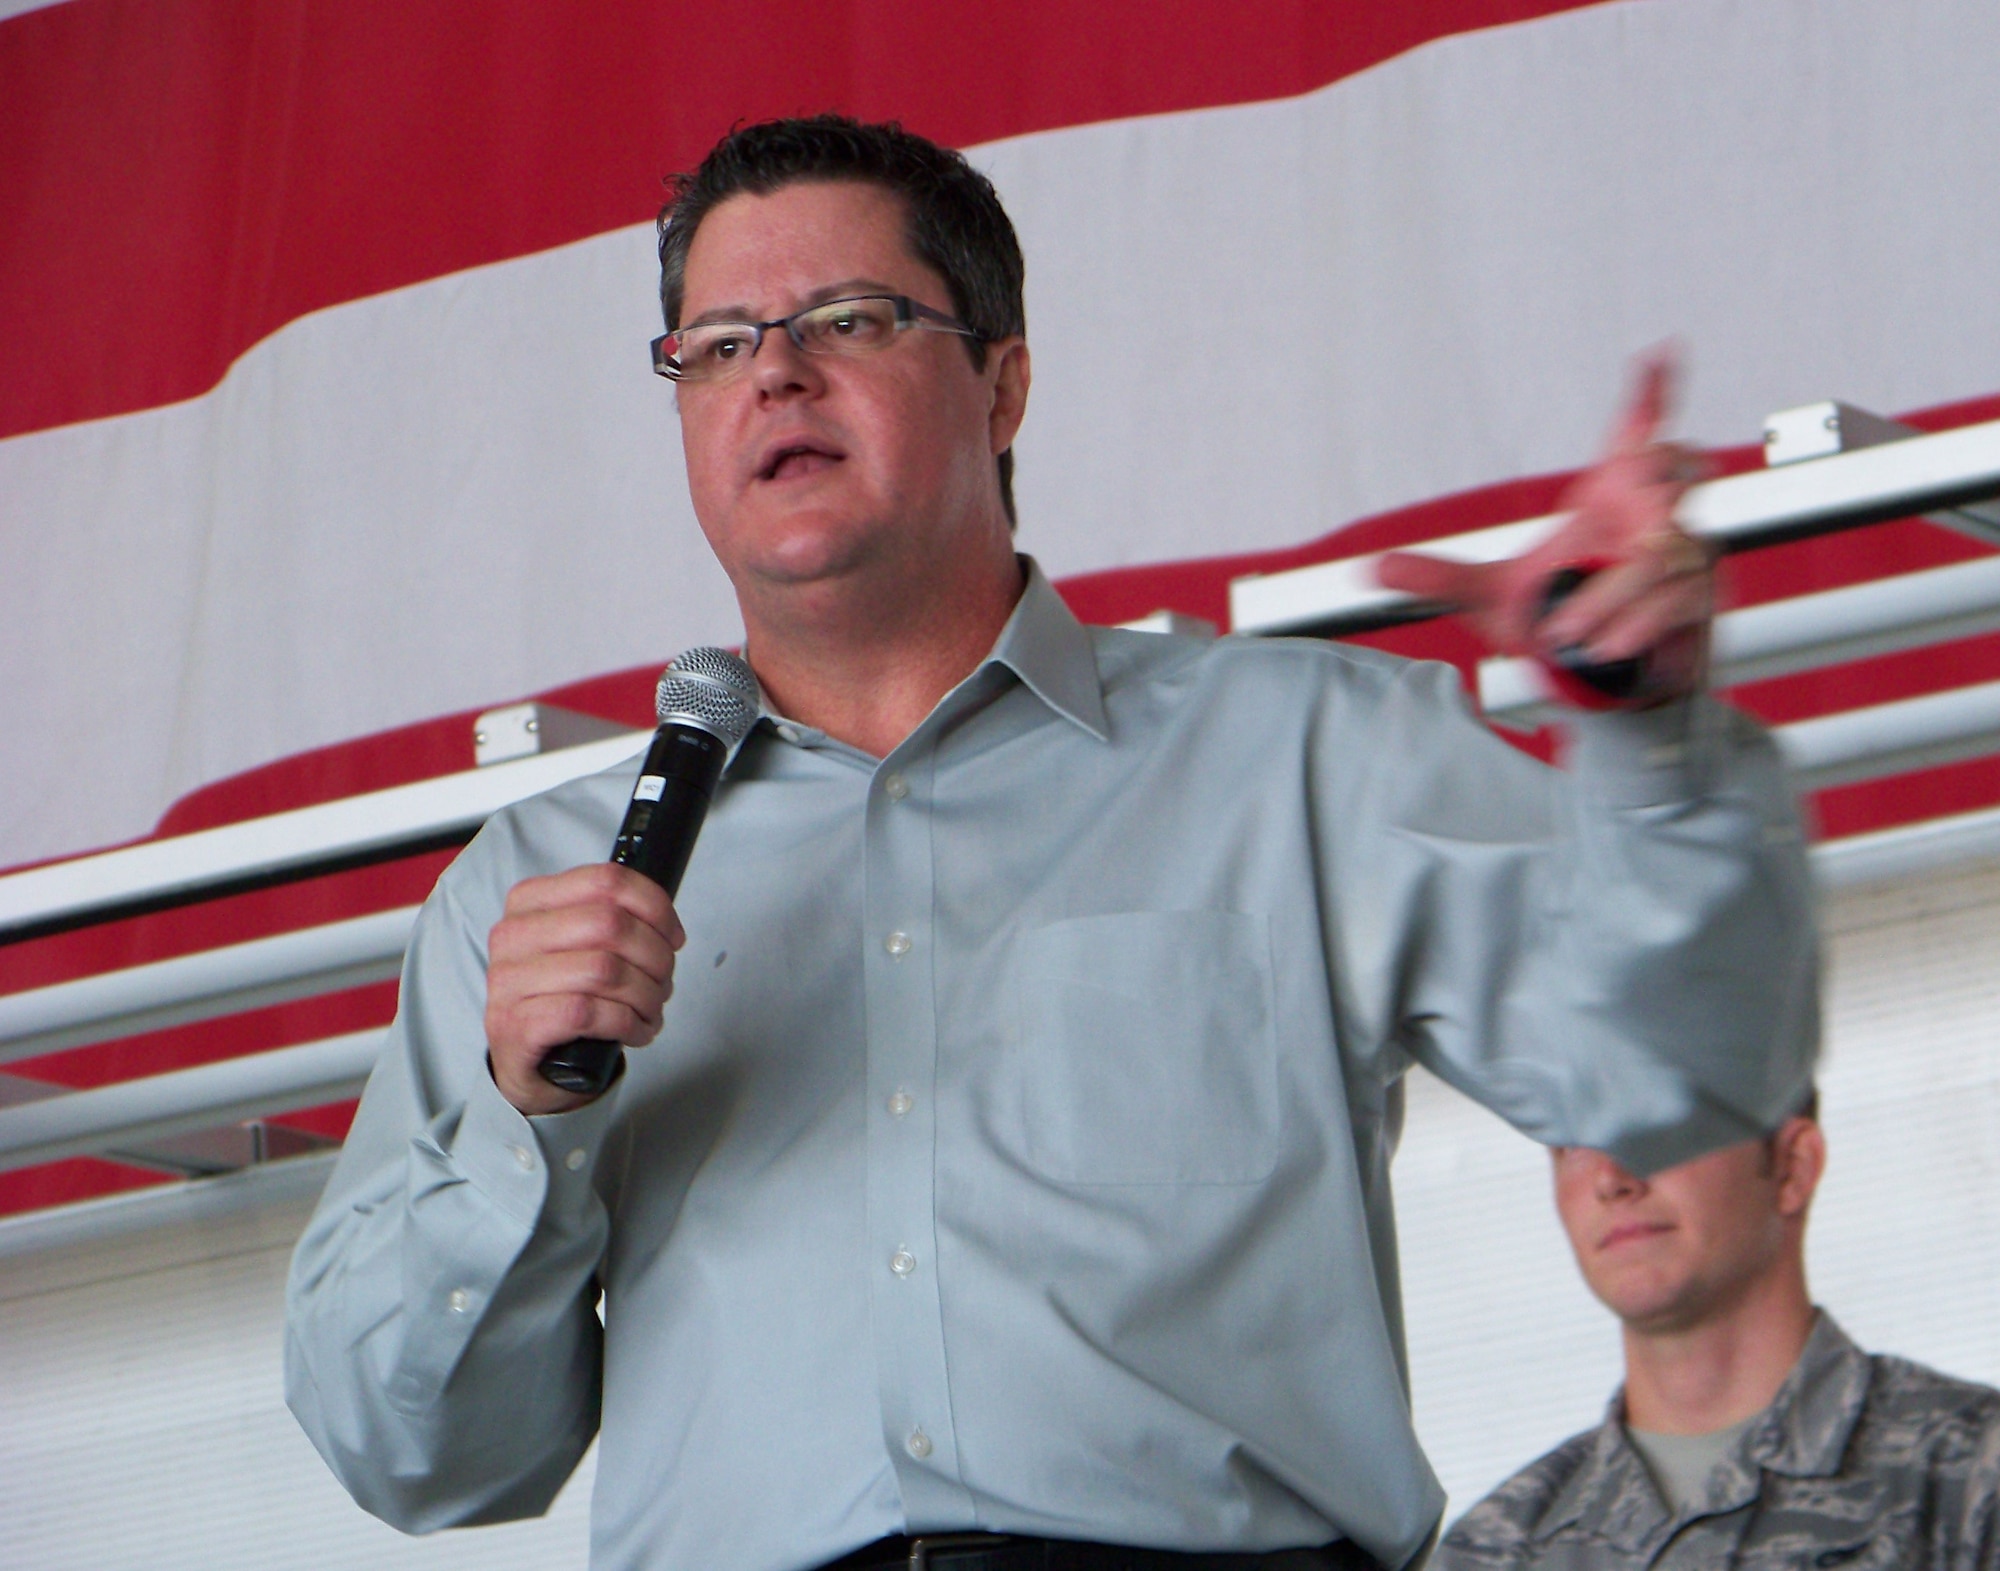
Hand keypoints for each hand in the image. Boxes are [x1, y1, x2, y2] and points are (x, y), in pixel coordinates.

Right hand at [484, 863, 684, 1115]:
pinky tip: (635, 1031)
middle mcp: (513, 936)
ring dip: (646, 995)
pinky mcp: (517, 1025)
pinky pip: (588, 1013)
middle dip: (655, 956)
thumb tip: (664, 920)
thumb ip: (611, 920)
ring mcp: (510, 982)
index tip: (673, 936)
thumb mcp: (577, 946)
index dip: (654, 907)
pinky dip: (626, 1023)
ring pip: (605, 970)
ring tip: (652, 1009)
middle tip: (663, 980)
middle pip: (611, 924)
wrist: (527, 1063)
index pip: (606, 880)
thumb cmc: (560, 998)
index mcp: (529, 902)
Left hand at [1376, 349, 1713, 702]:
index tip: (1658, 351)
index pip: (1636, 434)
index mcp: (1608, 499)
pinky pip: (1678, 598)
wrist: (1604, 679)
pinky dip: (1636, 624)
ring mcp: (1684, 555)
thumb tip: (1371, 570)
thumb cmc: (1562, 616)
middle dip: (1654, 477)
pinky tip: (1605, 647)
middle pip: (1674, 465)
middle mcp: (1653, 517)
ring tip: (1569, 632)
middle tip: (1630, 504)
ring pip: (1663, 552)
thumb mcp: (1490, 600)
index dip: (1649, 394)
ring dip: (1611, 595)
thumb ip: (1438, 580)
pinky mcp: (1702, 599)